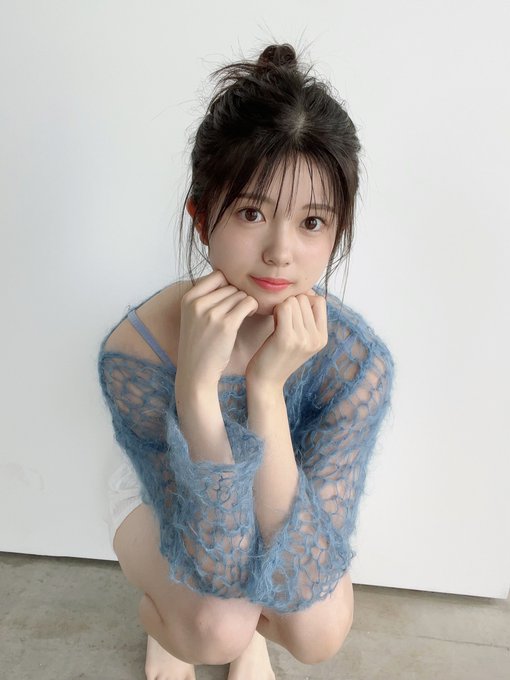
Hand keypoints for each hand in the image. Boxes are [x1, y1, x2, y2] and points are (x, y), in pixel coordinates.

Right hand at [177, 270, 257, 384]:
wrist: (196, 373)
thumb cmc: (199, 345)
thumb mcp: (193, 317)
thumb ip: (206, 298)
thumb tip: (229, 277)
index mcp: (188, 298)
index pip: (217, 275)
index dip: (228, 285)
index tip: (230, 299)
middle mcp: (198, 303)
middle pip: (231, 286)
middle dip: (238, 296)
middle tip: (238, 310)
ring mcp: (211, 313)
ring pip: (241, 294)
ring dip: (246, 303)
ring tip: (243, 315)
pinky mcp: (226, 325)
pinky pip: (248, 303)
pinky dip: (253, 307)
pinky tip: (250, 315)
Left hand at [245, 289, 327, 387]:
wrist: (266, 382)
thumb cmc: (278, 355)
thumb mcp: (301, 339)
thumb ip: (307, 319)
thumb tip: (308, 291)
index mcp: (323, 338)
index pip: (320, 301)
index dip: (304, 300)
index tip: (292, 313)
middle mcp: (317, 339)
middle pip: (304, 299)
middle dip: (290, 304)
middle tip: (281, 321)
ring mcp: (303, 339)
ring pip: (292, 301)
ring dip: (281, 308)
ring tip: (277, 324)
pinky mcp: (286, 338)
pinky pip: (283, 307)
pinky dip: (275, 310)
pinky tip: (272, 323)